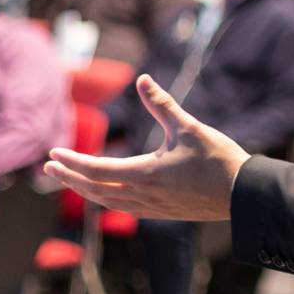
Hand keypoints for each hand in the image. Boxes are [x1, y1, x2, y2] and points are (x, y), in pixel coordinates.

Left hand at [44, 75, 250, 220]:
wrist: (243, 194)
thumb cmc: (218, 159)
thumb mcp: (190, 127)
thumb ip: (162, 105)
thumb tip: (142, 79)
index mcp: (146, 174)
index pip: (97, 170)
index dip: (73, 162)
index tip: (53, 154)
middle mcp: (143, 195)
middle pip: (95, 189)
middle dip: (70, 178)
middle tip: (49, 167)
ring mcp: (152, 208)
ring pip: (108, 202)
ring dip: (86, 190)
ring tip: (71, 180)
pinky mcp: (162, 213)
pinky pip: (124, 208)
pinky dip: (107, 200)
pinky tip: (107, 194)